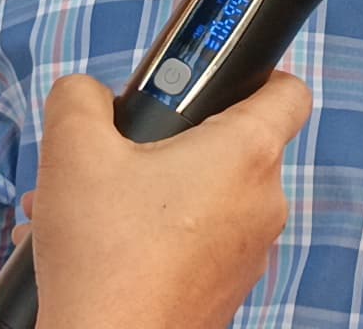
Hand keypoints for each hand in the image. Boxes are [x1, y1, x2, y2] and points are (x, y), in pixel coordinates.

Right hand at [28, 70, 311, 328]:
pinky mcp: (227, 289)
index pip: (289, 91)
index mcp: (246, 153)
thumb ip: (80, 98)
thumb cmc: (105, 257)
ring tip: (92, 206)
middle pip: (231, 146)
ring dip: (153, 191)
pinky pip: (198, 242)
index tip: (219, 78)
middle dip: (172, 142)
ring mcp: (249, 252)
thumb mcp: (73, 151)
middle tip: (122, 151)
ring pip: (205, 197)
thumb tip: (87, 96)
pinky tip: (103, 246)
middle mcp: (262, 202)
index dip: (259, 73)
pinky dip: (158, 235)